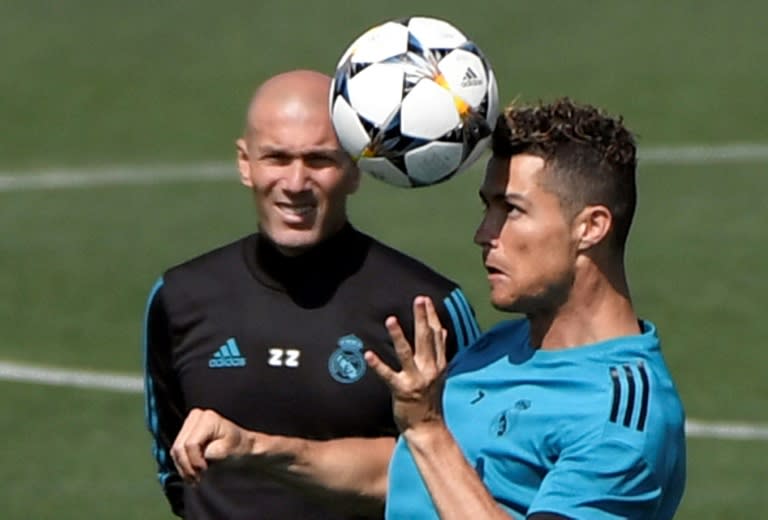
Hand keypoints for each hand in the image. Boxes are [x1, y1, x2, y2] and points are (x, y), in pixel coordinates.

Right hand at [170, 408, 253, 481]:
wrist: (243, 445)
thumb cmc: (238, 447)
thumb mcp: (228, 450)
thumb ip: (210, 453)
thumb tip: (197, 461)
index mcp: (207, 419)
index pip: (190, 444)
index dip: (195, 461)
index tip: (205, 471)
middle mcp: (196, 416)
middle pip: (179, 447)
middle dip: (187, 466)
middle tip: (197, 479)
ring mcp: (189, 423)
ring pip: (175, 451)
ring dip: (183, 467)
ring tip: (195, 478)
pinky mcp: (185, 432)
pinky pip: (177, 452)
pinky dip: (183, 464)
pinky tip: (192, 472)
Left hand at [365, 296, 447, 432]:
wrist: (427, 428)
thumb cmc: (430, 399)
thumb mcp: (439, 373)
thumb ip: (439, 350)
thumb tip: (441, 329)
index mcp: (438, 364)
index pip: (437, 335)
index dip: (431, 316)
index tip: (426, 300)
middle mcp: (429, 369)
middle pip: (426, 339)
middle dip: (422, 318)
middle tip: (418, 300)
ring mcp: (416, 380)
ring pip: (406, 354)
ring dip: (399, 336)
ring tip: (391, 320)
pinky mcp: (402, 391)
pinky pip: (388, 376)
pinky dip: (378, 365)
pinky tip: (368, 355)